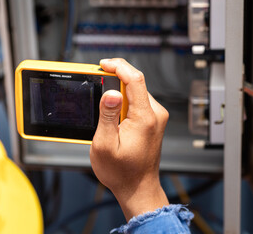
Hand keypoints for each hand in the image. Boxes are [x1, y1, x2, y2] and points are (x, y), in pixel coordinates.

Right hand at [90, 58, 168, 220]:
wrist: (138, 187)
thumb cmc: (122, 171)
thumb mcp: (105, 145)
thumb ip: (107, 116)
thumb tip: (111, 92)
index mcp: (145, 117)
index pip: (135, 79)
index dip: (118, 66)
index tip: (103, 64)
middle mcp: (155, 114)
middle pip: (135, 83)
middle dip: (114, 78)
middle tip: (96, 83)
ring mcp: (156, 117)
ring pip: (135, 92)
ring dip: (118, 90)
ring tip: (102, 101)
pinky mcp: (152, 121)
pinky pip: (138, 102)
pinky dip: (124, 101)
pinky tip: (113, 111)